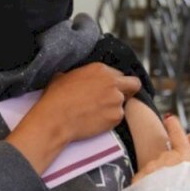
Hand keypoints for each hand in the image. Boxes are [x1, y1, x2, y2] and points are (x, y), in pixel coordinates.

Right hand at [7, 63, 140, 175]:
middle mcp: (112, 82)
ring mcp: (116, 99)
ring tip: (98, 113)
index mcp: (100, 69)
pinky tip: (97, 121)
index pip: (118, 74)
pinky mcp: (116, 116)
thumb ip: (79, 74)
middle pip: (134, 84)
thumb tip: (76, 78)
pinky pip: (118, 117)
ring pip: (125, 103)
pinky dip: (110, 120)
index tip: (107, 89)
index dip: (114, 82)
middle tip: (116, 99)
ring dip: (115, 107)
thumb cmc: (55, 98)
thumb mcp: (64, 76)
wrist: (55, 119)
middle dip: (128, 91)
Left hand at [133, 116, 189, 183]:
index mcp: (183, 157)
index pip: (179, 136)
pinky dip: (148, 183)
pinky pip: (144, 178)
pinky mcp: (139, 179)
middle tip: (177, 183)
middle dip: (171, 165)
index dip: (174, 126)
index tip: (169, 117)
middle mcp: (165, 158)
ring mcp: (151, 168)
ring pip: (155, 167)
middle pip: (167, 157)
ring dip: (159, 175)